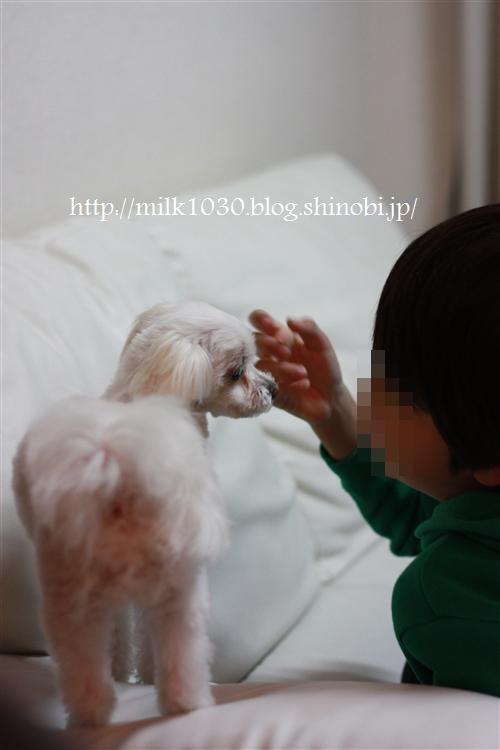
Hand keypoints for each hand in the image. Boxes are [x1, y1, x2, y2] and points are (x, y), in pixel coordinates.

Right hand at [248, 309, 345, 424]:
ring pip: (262, 364)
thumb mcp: (322, 344)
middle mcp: (270, 352)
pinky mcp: (268, 390)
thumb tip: (289, 319)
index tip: (272, 326)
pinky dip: (289, 385)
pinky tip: (303, 385)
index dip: (260, 319)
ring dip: (283, 368)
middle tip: (287, 353)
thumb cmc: (325, 367)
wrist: (331, 397)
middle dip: (269, 344)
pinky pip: (269, 385)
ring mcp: (267, 371)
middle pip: (254, 340)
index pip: (259, 320)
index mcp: (281, 336)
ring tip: (304, 374)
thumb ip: (309, 328)